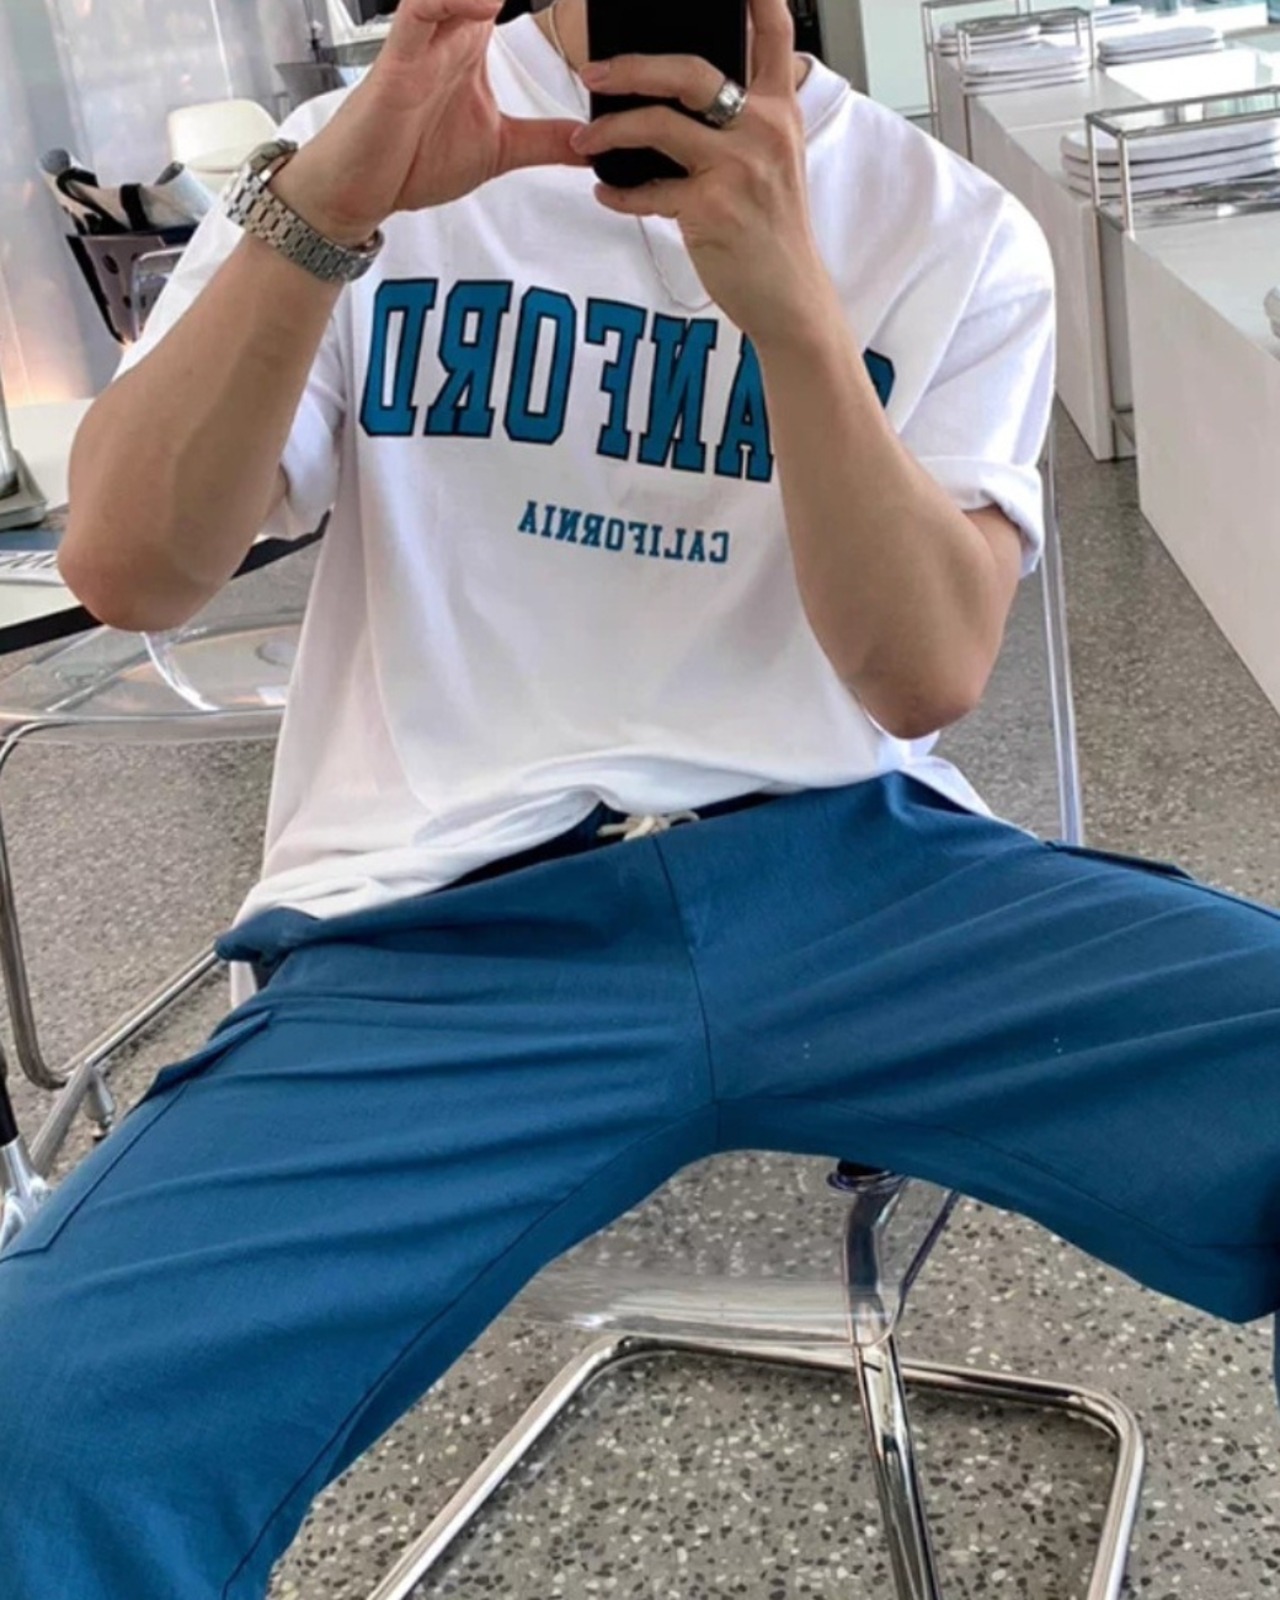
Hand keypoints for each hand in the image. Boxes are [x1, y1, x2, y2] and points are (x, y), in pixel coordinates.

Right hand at [273, 0, 587, 244]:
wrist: (362, 190)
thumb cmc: (415, 160)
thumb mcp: (500, 150)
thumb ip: (545, 141)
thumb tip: (591, 144)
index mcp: (472, 45)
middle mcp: (450, 35)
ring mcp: (424, 45)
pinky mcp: (398, 63)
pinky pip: (418, 14)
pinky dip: (447, 1)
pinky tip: (485, 3)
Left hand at [569, 0, 829, 339]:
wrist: (790, 299)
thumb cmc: (773, 233)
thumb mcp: (775, 163)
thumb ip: (743, 123)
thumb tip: (682, 99)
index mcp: (779, 110)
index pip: (774, 33)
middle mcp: (762, 130)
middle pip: (690, 71)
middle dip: (631, 67)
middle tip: (594, 72)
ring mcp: (738, 169)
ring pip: (659, 125)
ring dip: (610, 130)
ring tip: (584, 139)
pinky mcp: (712, 210)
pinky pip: (649, 191)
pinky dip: (619, 193)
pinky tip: (606, 191)